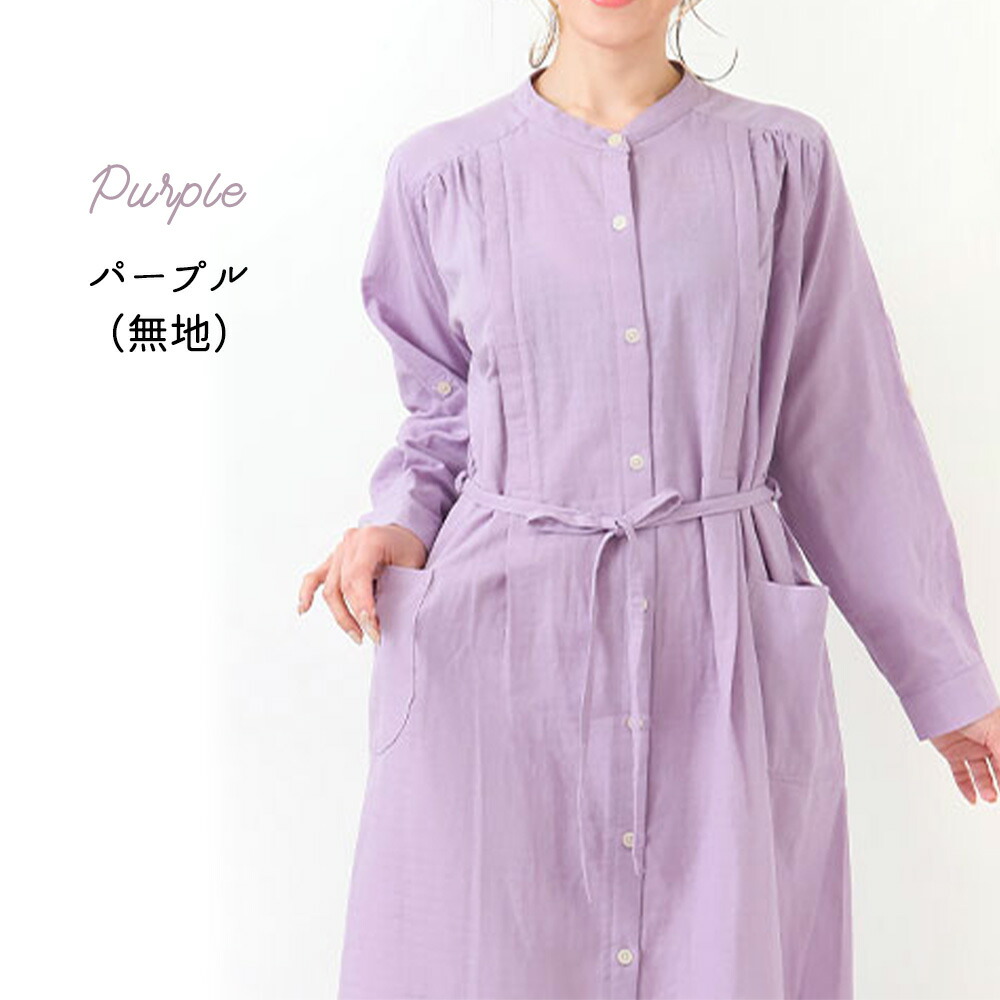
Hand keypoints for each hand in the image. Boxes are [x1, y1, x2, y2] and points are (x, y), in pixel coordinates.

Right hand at [298, 523, 426, 644]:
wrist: (405, 534)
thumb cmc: (410, 550)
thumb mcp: (412, 565)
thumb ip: (397, 586)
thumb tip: (379, 618)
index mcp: (370, 539)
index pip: (358, 576)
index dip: (363, 604)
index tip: (373, 627)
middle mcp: (350, 542)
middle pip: (343, 585)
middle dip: (356, 615)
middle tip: (373, 635)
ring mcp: (339, 550)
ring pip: (330, 588)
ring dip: (341, 615)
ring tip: (357, 635)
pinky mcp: (333, 560)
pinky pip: (314, 577)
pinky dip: (307, 593)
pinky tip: (303, 610)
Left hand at [928, 707, 999, 803]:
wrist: (940, 700)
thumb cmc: (973, 710)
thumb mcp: (998, 735)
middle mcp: (988, 742)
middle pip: (999, 769)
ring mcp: (970, 747)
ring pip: (982, 774)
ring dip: (987, 788)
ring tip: (990, 798)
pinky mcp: (952, 752)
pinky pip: (961, 774)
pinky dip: (966, 787)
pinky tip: (973, 799)